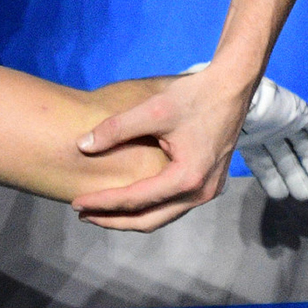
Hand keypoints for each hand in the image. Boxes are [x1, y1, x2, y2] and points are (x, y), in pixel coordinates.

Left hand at [72, 62, 255, 230]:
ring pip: (162, 217)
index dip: (103, 202)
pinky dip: (148, 208)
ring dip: (130, 217)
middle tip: (83, 215)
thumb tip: (81, 146)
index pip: (135, 200)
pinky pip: (173, 207)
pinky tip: (130, 200)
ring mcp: (207, 191)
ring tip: (101, 211)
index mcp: (187, 177)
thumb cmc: (194, 96)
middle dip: (113, 220)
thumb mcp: (152, 109)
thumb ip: (115, 129)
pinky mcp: (208, 184)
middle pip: (149, 221)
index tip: (75, 202)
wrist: (231, 87)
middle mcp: (200, 192)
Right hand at [231, 75, 307, 201]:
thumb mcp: (221, 151)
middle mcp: (269, 133)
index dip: (272, 180)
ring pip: (304, 145)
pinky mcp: (302, 112)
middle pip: (286, 158)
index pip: (263, 165)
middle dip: (295, 175)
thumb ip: (220, 169)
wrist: (242, 99)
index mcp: (249, 141)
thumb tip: (214, 189)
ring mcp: (286, 122)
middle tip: (305, 195)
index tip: (281, 196)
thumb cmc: (230, 126)